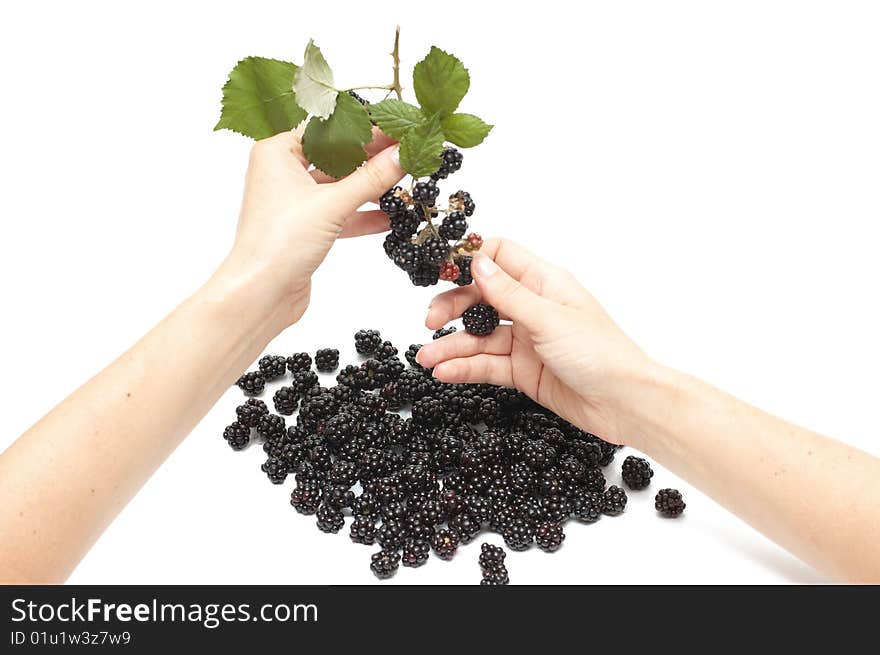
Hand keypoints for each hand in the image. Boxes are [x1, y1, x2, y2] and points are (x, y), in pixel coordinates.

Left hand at [216, 126, 403, 327]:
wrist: (260, 295)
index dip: (365, 128)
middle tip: (408, 155)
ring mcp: (294, 201)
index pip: (328, 130)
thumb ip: (371, 178)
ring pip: (340, 186)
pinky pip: (340, 212)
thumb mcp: (332, 204)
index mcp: (276, 152)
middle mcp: (282, 172)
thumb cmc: (278, 243)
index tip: (400, 129)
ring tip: (405, 185)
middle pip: (336, 156)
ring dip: (371, 188)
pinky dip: (362, 215)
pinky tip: (390, 218)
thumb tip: (403, 154)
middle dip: (372, 159)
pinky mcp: (306, 227)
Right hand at [415, 239, 653, 444]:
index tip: (440, 270)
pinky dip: (465, 368)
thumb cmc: (601, 353)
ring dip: (452, 345)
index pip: (500, 257)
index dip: (469, 260)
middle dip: (452, 307)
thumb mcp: (548, 318)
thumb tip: (476, 262)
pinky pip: (488, 365)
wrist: (625, 403)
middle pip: (481, 298)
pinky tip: (445, 373)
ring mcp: (527, 340)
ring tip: (427, 358)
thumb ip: (508, 294)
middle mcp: (533, 308)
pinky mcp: (524, 371)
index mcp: (544, 282)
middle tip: (429, 321)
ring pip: (480, 336)